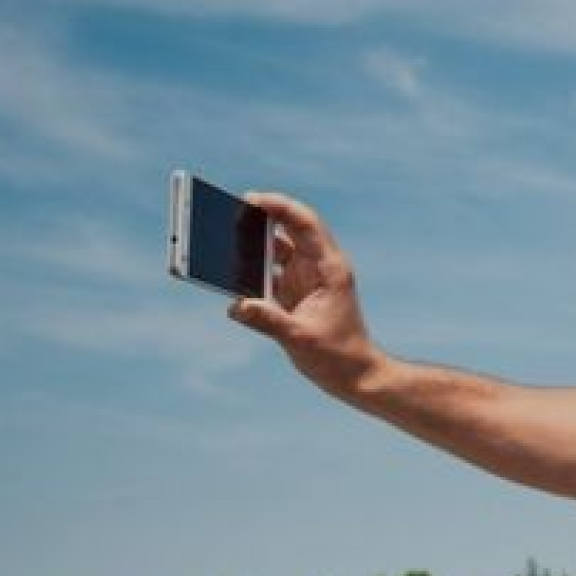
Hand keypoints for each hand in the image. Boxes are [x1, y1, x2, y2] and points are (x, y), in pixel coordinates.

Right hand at [227, 192, 385, 399]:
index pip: (305, 224)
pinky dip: (248, 272)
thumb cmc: (338, 356)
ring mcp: (304, 279)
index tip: (251, 199)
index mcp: (328, 268)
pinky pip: (266, 274)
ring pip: (273, 251)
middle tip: (226, 213)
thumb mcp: (301, 339)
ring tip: (221, 241)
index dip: (279, 206)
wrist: (354, 376)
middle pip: (285, 231)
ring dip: (249, 247)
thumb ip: (268, 320)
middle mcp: (316, 268)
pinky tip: (228, 274)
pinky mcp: (292, 294)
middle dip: (257, 220)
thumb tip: (236, 305)